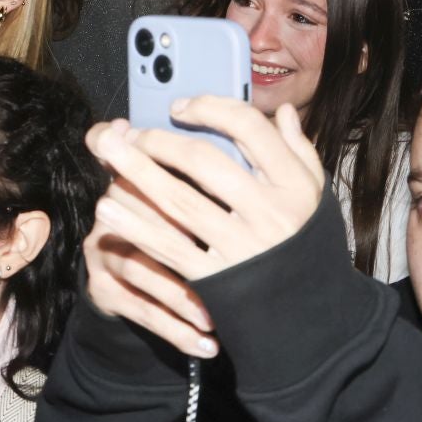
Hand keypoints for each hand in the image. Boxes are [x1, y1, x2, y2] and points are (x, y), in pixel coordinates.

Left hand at [84, 100, 325, 357]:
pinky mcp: (216, 279)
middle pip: (204, 162)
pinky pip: (169, 247)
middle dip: (160, 141)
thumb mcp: (315, 196)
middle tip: (130, 132)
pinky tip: (108, 210)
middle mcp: (269, 213)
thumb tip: (285, 112)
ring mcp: (240, 247)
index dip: (211, 108)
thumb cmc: (305, 244)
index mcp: (294, 185)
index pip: (250, 129)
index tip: (180, 107)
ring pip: (179, 201)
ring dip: (137, 174)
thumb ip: (299, 152)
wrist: (307, 314)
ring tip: (107, 153)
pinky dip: (136, 227)